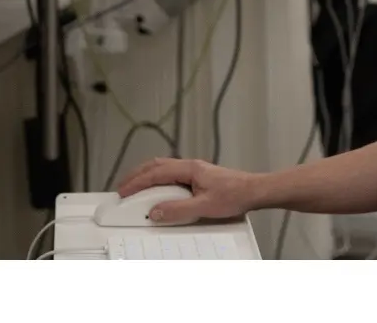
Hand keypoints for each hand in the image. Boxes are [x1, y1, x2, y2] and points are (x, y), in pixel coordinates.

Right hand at [117, 158, 258, 222]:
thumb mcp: (204, 207)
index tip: (123, 192)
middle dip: (136, 176)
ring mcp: (194, 171)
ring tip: (135, 189)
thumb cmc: (235, 195)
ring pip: (163, 169)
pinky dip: (158, 180)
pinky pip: (171, 175)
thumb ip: (178, 210)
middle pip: (156, 166)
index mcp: (189, 169)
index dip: (136, 182)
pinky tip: (157, 190)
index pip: (155, 173)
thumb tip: (155, 211)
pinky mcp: (198, 177)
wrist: (254, 191)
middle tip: (122, 189)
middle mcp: (190, 166)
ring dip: (147, 177)